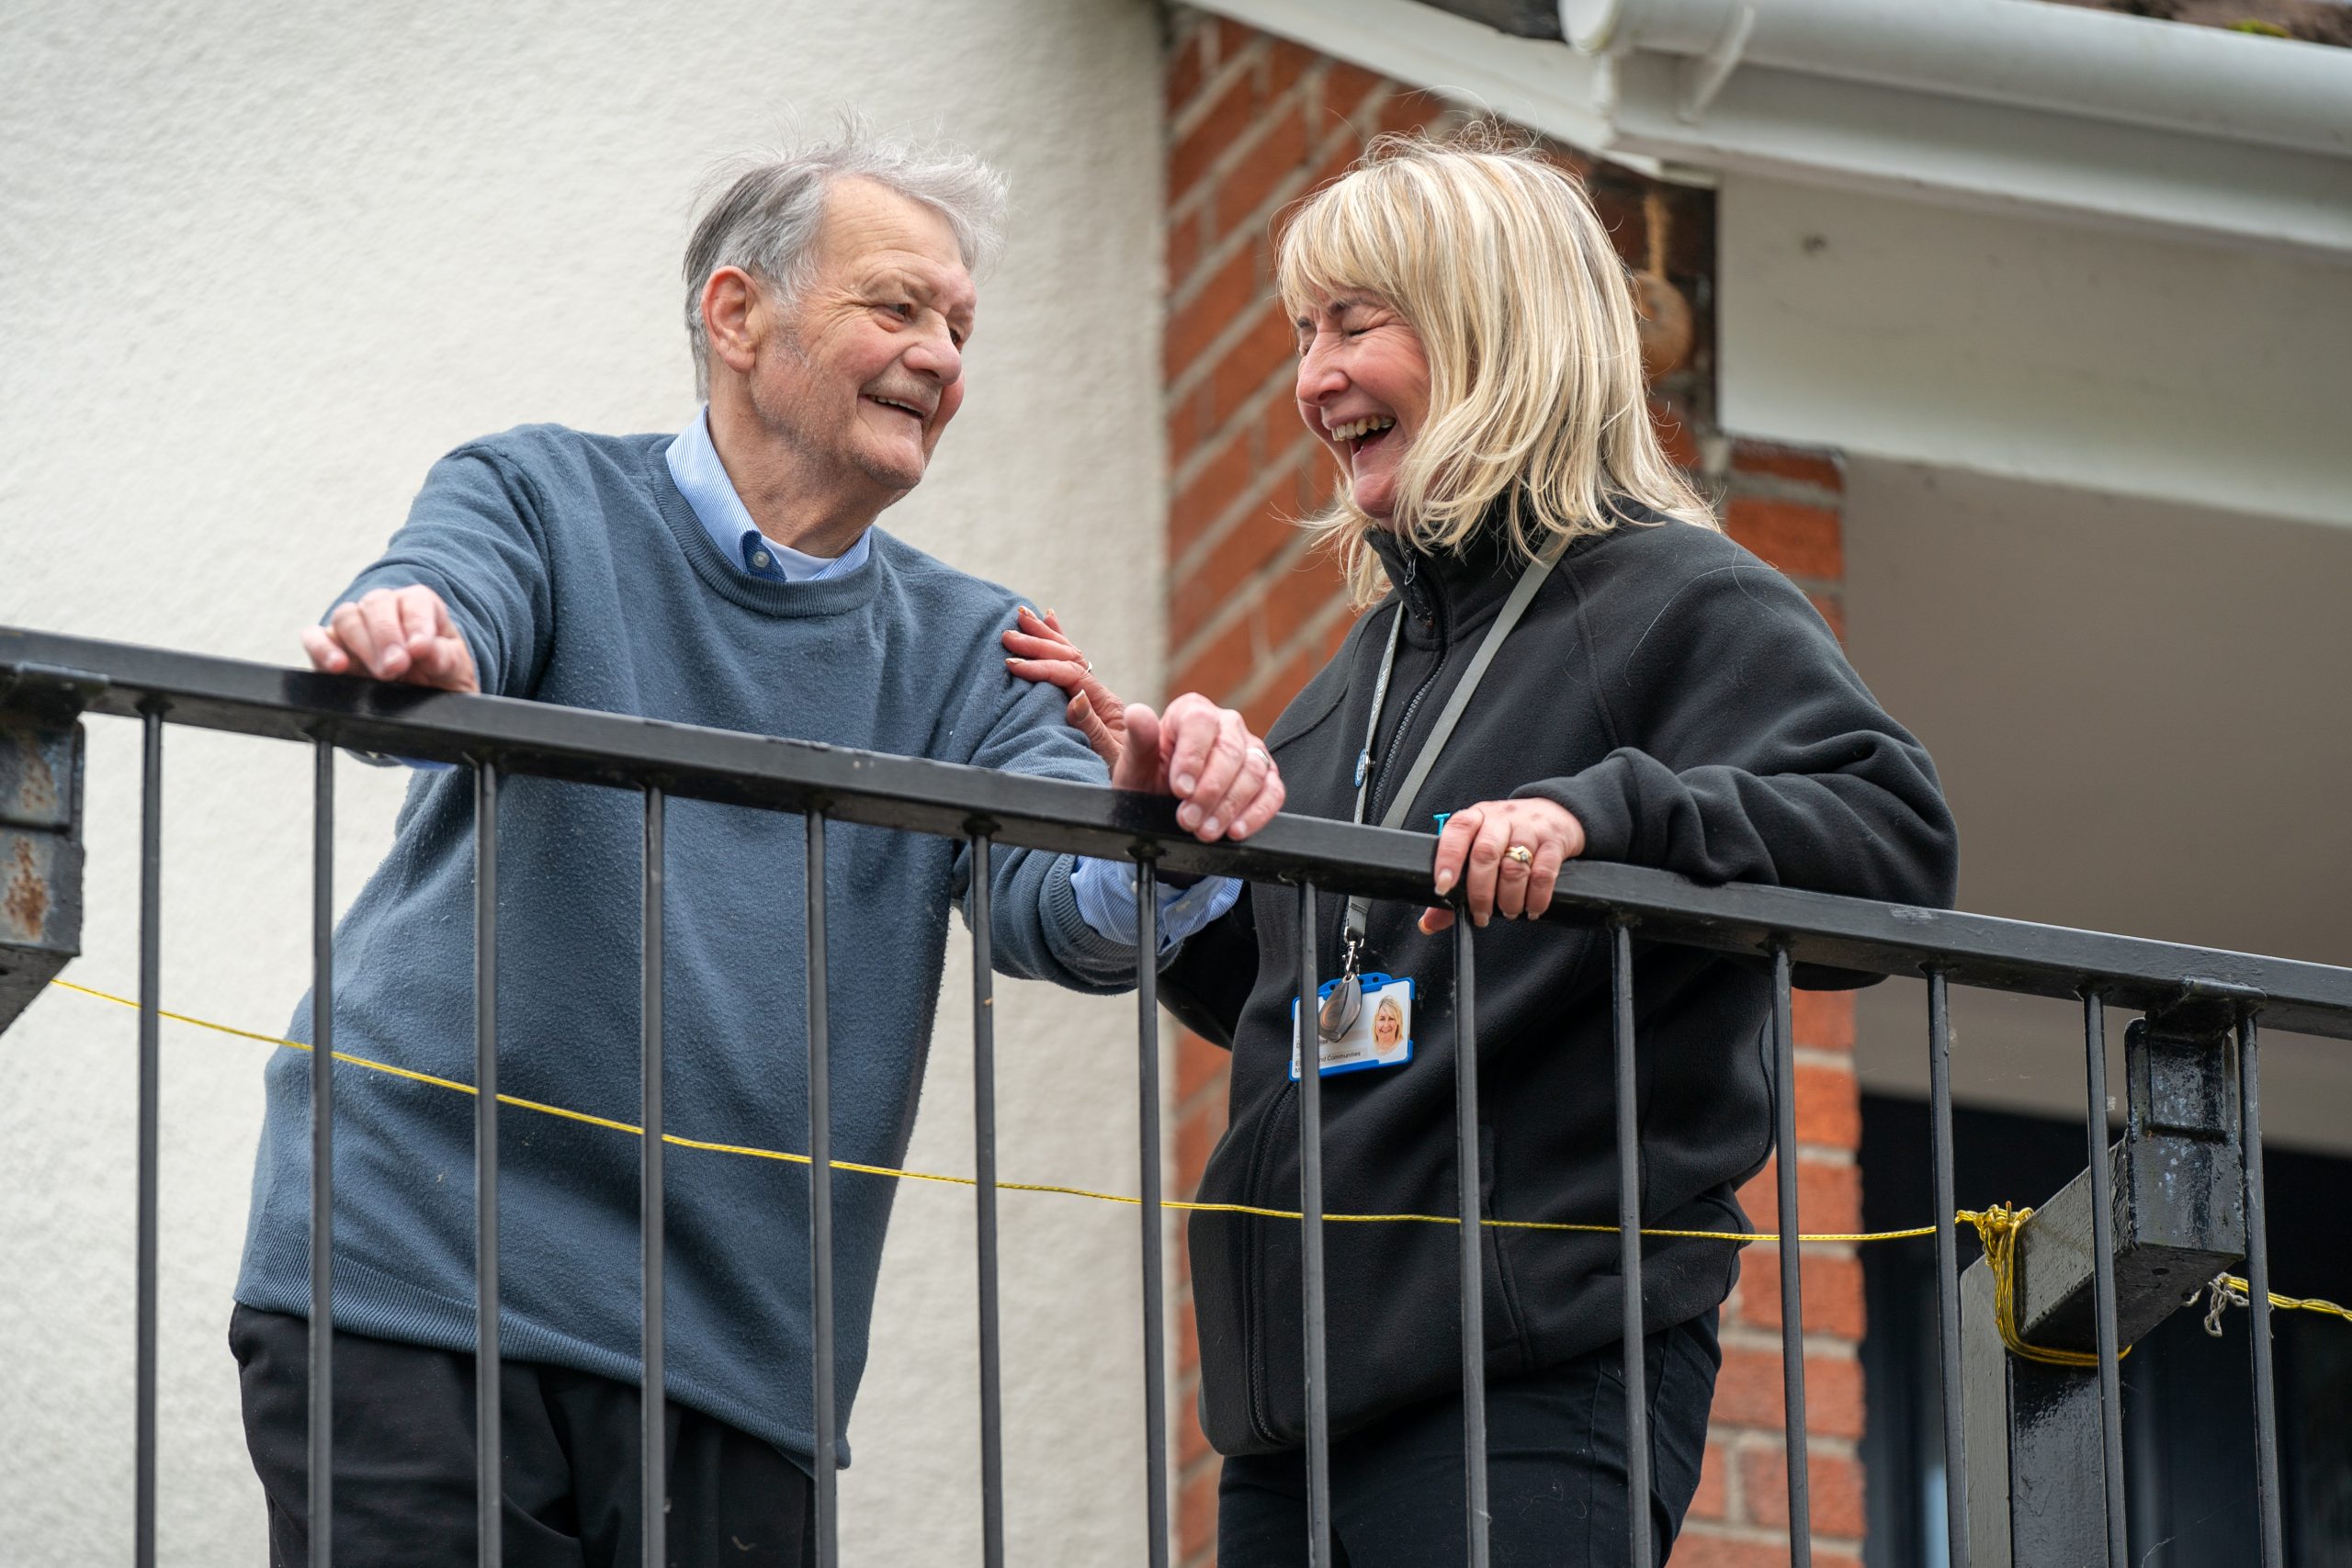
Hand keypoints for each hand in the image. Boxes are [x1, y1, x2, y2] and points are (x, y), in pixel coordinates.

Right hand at [301, 585, 478, 692]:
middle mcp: (385, 611)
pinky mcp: (329, 648)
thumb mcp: (455, 672)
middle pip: (376, 604)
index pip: (415, 601)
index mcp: (421, 608)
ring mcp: (354, 628)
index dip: (416, 622)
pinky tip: (338, 666)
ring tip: (380, 674)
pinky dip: (321, 647)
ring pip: (346, 616)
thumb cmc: (441, 680)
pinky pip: (314, 636)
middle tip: (397, 666)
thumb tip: (426, 649)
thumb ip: (446, 658)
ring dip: (362, 643)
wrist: (424, 705)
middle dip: (386, 635)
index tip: (419, 649)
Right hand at [1002, 606, 1124, 767]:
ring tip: (1023, 615)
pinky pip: (1072, 666)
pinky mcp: (1089, 702)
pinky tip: (1051, 622)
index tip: (1013, 665)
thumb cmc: (1128, 776)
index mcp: (1106, 706)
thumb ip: (1093, 729)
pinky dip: (1060, 643)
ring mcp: (1096, 697)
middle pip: (1069, 659)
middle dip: (1038, 645)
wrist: (1144, 783)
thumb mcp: (1111, 759)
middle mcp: (1102, 696)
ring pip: (1070, 656)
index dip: (1041, 668)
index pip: (1071, 676)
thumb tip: (1075, 697)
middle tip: (1008, 635)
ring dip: (1045, 636)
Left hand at [1112, 692, 1284, 842]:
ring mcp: (1250, 749)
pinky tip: (1235, 830)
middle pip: (1230, 750)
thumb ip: (1138, 740)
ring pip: (1253, 771)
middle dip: (1209, 791)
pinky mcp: (1267, 776)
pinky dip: (1257, 814)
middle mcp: (1226, 724)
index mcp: (1192, 711)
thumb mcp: (1136, 765)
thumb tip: (1137, 714)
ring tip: (1205, 830)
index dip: (1192, 758)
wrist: (1161, 805)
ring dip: (1229, 806)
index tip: (1180, 790)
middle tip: (1188, 820)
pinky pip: (1273, 792)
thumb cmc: (1149, 779)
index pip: (1201, 722)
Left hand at [1418, 797, 1585, 932]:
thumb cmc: (1509, 835)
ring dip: (1509, 899)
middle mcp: (1501, 819)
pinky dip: (1536, 898)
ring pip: (1514, 867)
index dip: (1447, 859)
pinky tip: (1531, 909)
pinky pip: (1543, 874)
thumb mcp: (1480, 847)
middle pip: (1485, 854)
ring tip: (1508, 911)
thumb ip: (1455, 885)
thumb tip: (1428, 924)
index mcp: (1476, 818)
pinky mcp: (1554, 842)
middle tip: (1481, 915)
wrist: (1555, 813)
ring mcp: (1529, 829)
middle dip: (1480, 892)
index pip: (1457, 831)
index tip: (1442, 888)